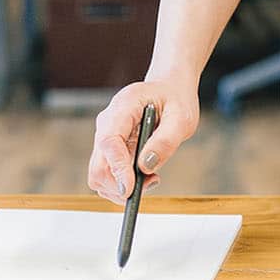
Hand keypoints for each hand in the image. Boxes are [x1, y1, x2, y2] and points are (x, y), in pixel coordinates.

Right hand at [87, 78, 199, 205]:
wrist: (167, 90)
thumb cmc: (175, 100)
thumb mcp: (182, 117)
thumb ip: (165, 141)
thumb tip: (146, 167)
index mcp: (123, 107)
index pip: (109, 141)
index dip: (117, 168)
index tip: (130, 188)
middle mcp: (106, 123)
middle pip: (98, 166)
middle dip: (120, 185)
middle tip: (152, 181)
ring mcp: (104, 138)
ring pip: (99, 176)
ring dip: (123, 187)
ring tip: (152, 176)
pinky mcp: (109, 150)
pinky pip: (107, 176)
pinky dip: (124, 184)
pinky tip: (145, 174)